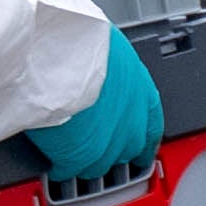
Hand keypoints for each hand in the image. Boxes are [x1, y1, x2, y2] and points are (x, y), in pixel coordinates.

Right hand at [24, 29, 162, 181]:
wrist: (53, 52)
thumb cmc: (71, 35)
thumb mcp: (98, 42)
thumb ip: (103, 62)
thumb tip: (93, 62)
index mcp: (137, 83)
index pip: (152, 120)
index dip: (146, 137)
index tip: (143, 145)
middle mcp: (130, 114)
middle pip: (130, 146)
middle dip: (118, 151)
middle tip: (103, 153)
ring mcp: (108, 139)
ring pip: (102, 164)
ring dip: (90, 163)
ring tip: (76, 161)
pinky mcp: (80, 154)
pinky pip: (70, 170)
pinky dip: (62, 169)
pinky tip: (54, 165)